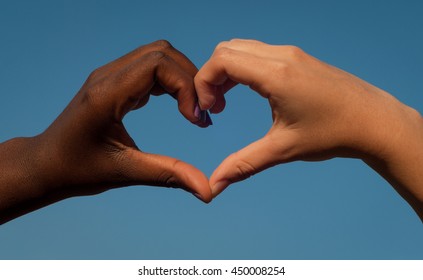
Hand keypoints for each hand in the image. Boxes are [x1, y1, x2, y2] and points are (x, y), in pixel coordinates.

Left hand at [0, 40, 211, 223]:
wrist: (45, 165)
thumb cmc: (77, 170)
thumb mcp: (125, 172)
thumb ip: (169, 175)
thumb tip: (207, 190)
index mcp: (107, 94)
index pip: (158, 64)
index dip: (186, 86)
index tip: (196, 119)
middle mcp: (107, 77)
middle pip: (162, 53)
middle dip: (190, 79)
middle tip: (204, 112)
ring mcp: (109, 76)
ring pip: (157, 56)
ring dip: (181, 78)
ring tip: (194, 110)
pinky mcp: (113, 82)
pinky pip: (149, 68)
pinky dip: (169, 82)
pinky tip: (177, 106)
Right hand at [195, 39, 422, 219]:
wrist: (375, 121)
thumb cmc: (333, 134)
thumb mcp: (283, 150)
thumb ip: (243, 165)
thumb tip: (213, 186)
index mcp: (276, 74)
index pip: (221, 60)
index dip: (204, 83)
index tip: (209, 110)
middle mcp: (282, 56)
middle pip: (226, 50)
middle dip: (211, 77)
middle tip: (215, 107)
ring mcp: (291, 53)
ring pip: (241, 48)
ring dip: (226, 72)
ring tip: (226, 102)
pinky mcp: (298, 58)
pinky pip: (258, 53)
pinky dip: (242, 69)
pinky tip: (248, 93)